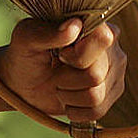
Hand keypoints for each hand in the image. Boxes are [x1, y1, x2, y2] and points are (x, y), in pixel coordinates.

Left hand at [0, 17, 123, 123]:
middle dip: (66, 77)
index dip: (77, 53)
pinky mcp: (111, 95)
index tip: (60, 53)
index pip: (102, 39)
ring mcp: (114, 73)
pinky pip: (97, 111)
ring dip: (67, 94)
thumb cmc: (25, 55)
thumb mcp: (26, 39)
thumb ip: (47, 32)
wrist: (23, 83)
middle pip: (95, 74)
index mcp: (96, 26)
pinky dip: (73, 109)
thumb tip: (74, 26)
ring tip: (59, 82)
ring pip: (95, 96)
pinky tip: (66, 97)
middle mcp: (112, 49)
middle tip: (56, 68)